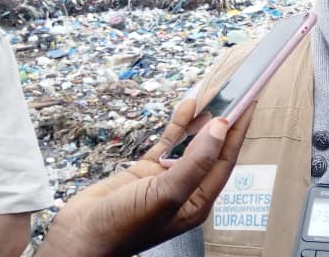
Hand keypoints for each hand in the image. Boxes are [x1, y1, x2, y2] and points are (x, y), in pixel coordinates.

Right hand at [36, 99, 254, 256]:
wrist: (79, 238)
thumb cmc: (123, 227)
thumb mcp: (167, 194)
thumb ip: (196, 161)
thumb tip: (220, 128)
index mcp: (199, 201)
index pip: (226, 159)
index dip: (238, 130)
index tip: (249, 103)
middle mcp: (187, 188)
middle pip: (211, 148)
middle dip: (222, 121)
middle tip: (234, 92)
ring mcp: (166, 178)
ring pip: (190, 142)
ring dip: (201, 119)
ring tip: (213, 93)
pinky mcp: (146, 170)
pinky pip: (168, 142)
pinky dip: (178, 125)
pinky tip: (187, 106)